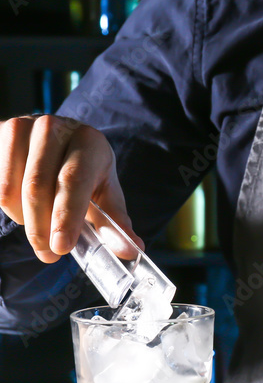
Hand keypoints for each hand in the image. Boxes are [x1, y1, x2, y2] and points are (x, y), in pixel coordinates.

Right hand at [0, 115, 141, 262]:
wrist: (59, 136)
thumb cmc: (85, 168)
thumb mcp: (104, 190)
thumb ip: (114, 222)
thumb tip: (130, 251)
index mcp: (88, 140)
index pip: (72, 181)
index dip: (65, 216)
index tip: (61, 247)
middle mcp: (53, 128)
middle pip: (37, 187)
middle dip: (41, 228)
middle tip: (49, 254)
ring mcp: (20, 127)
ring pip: (11, 189)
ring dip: (24, 218)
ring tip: (41, 225)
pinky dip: (9, 206)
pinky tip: (24, 207)